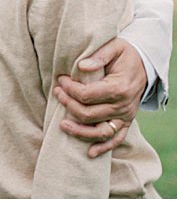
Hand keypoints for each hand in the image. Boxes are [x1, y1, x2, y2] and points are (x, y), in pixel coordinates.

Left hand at [54, 37, 146, 157]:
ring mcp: (125, 116)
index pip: (87, 95)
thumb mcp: (114, 47)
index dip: (69, 89)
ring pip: (100, 132)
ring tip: (62, 125)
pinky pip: (116, 139)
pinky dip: (103, 148)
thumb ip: (99, 55)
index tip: (60, 80)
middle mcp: (123, 106)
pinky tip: (89, 153)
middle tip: (56, 92)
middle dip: (68, 104)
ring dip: (79, 131)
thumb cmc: (125, 55)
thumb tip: (81, 66)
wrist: (144, 65)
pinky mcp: (125, 122)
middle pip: (89, 114)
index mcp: (119, 87)